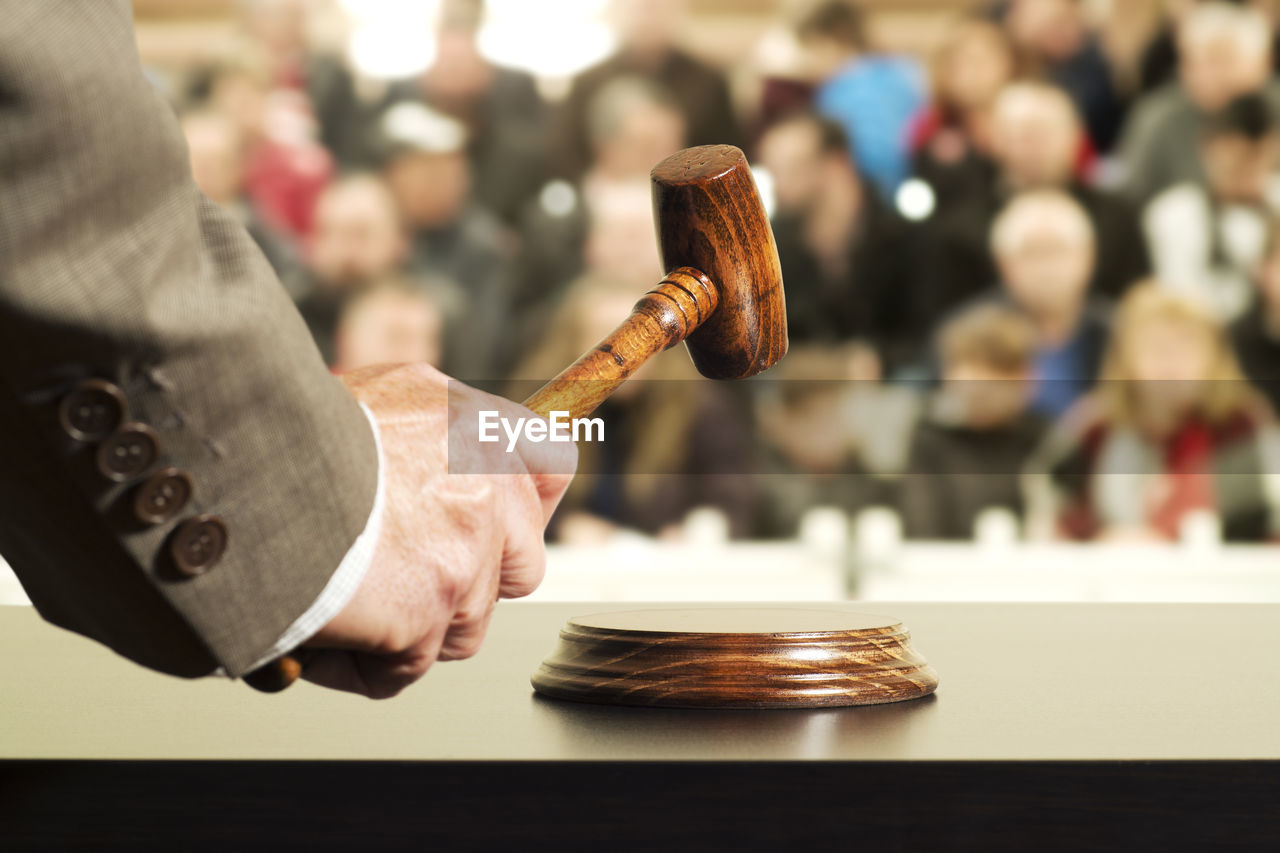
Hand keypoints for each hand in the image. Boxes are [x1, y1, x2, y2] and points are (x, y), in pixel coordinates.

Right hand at [299, 363, 575, 698]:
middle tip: (408, 580)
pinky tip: (318, 638)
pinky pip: (408, 666)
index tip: (497, 527)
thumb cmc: (280, 436)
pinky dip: (361, 665)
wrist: (239, 472)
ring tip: (341, 607)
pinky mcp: (433, 606)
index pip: (548, 465)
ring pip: (465, 623)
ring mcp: (468, 548)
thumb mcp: (372, 401)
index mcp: (470, 423)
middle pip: (523, 563)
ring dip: (409, 631)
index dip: (524, 506)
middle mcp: (485, 481)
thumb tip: (427, 471)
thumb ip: (421, 437)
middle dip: (472, 584)